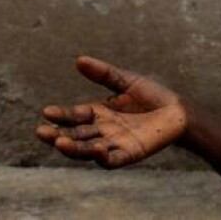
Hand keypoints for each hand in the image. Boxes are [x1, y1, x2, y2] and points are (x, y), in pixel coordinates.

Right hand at [35, 56, 188, 168]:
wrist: (179, 111)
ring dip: (73, 148)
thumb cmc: (152, 96)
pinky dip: (103, 157)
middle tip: (42, 132)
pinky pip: (112, 159)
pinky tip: (97, 148)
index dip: (60, 115)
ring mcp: (114, 144)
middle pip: (75, 136)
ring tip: (59, 142)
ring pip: (88, 150)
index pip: (73, 116)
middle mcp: (101, 131)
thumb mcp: (126, 81)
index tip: (46, 112)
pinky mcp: (129, 154)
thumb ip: (104, 73)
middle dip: (57, 135)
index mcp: (98, 113)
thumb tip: (79, 60)